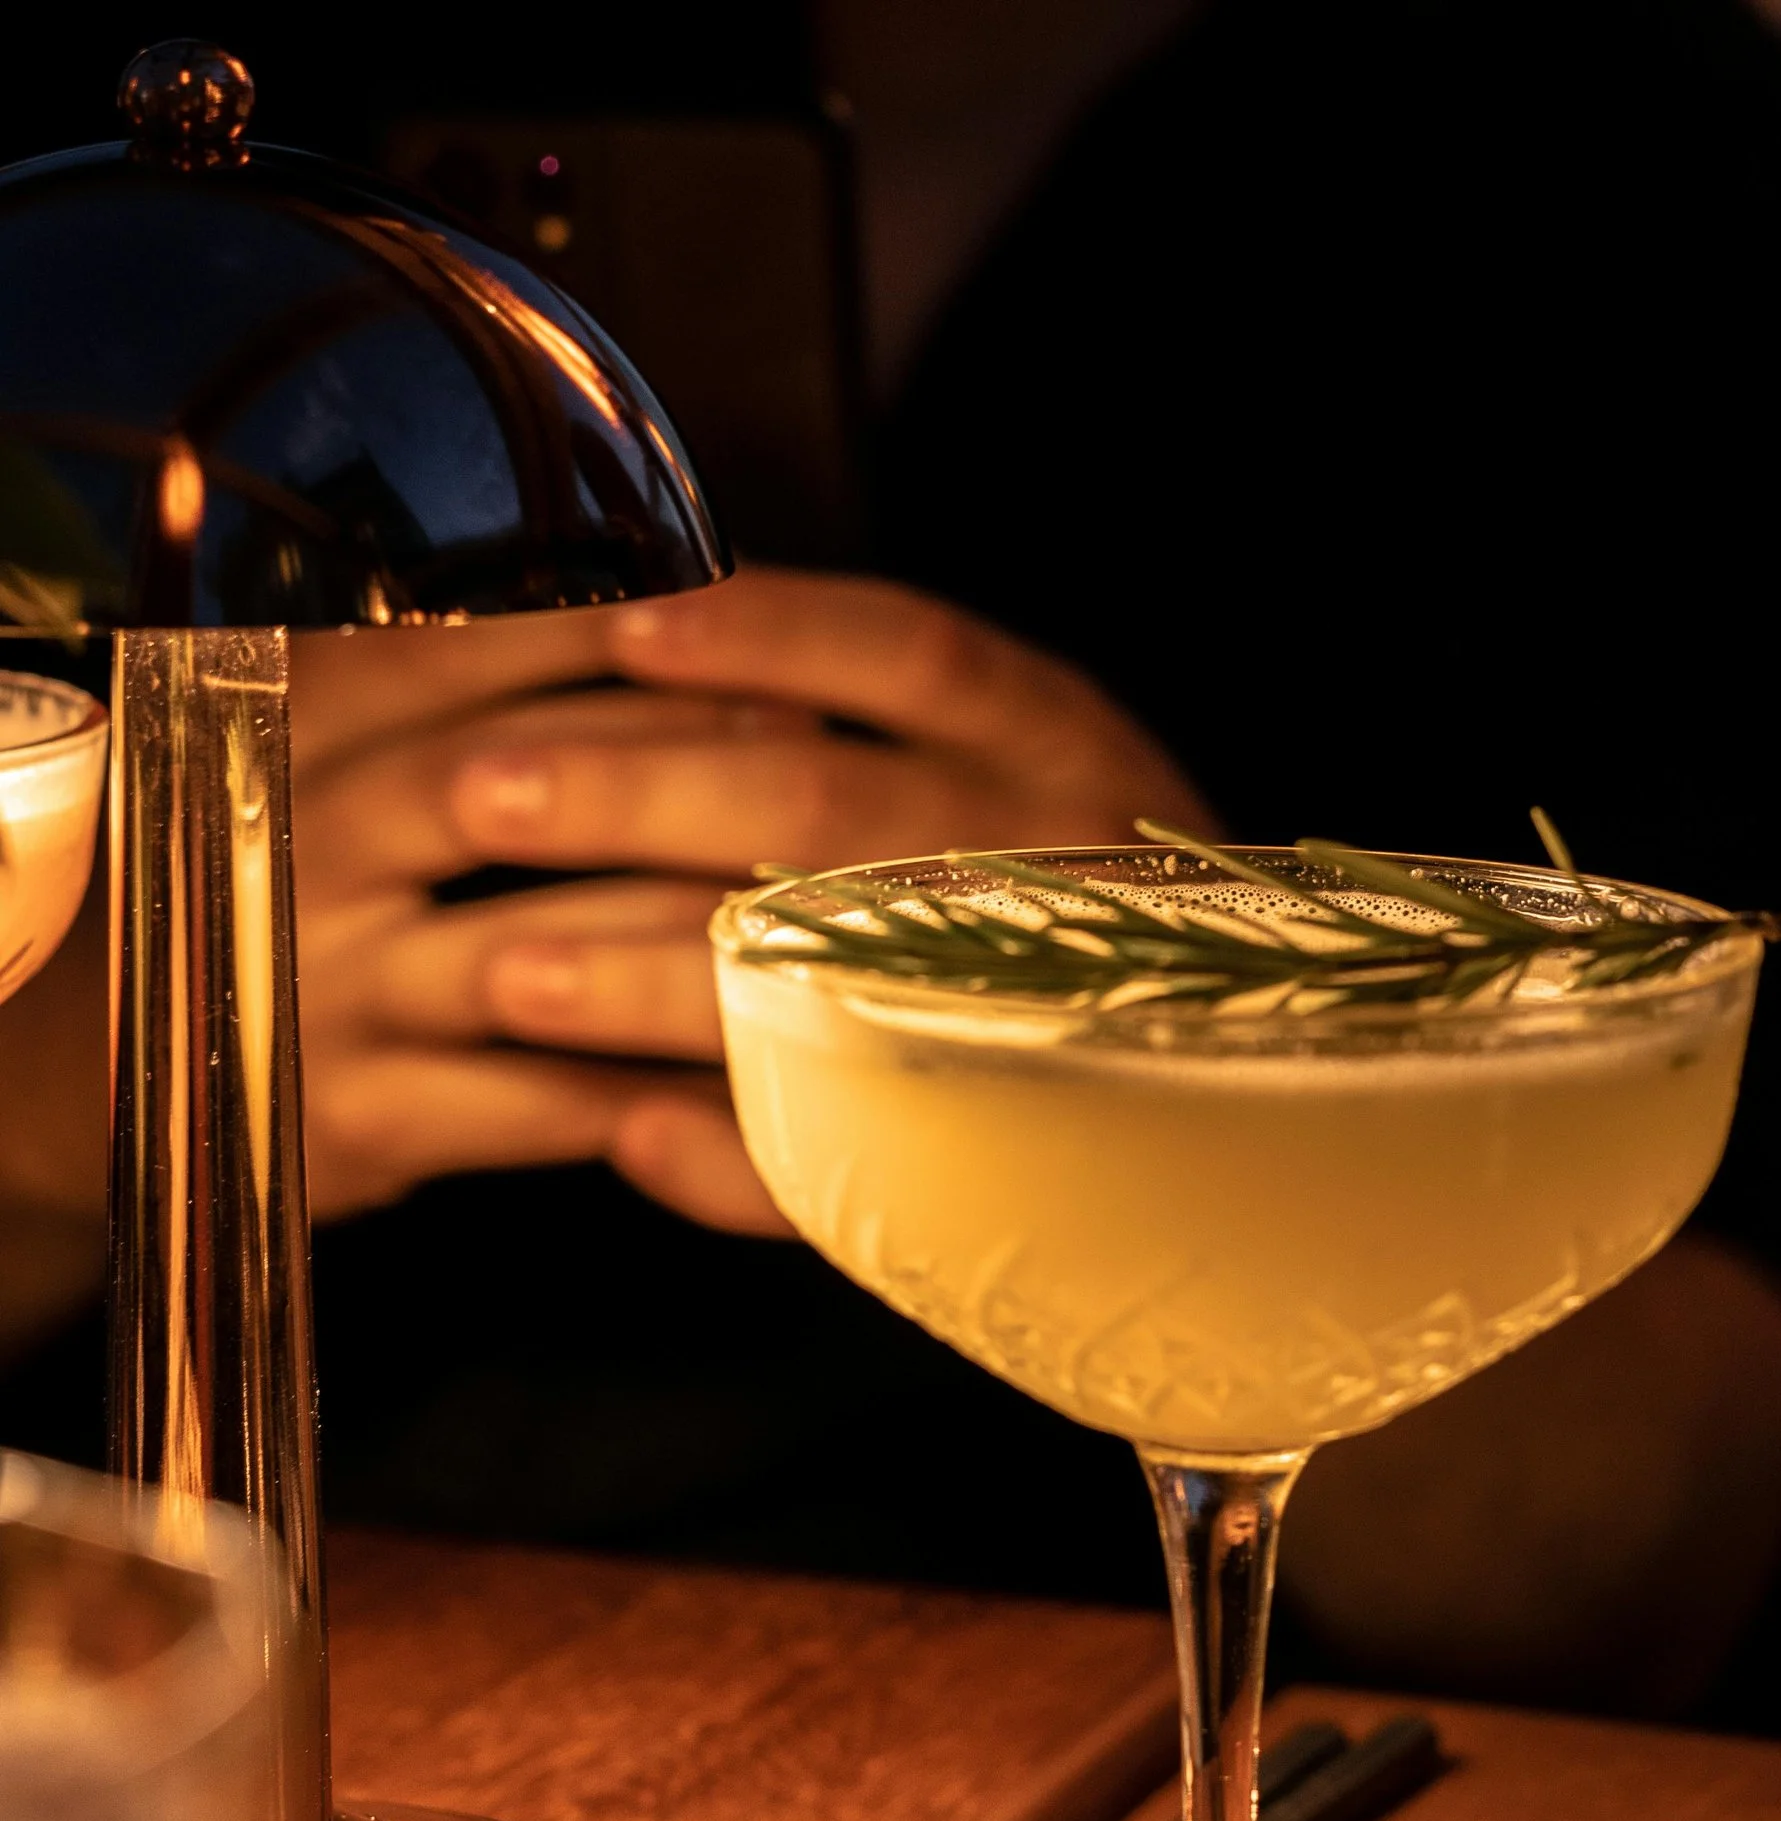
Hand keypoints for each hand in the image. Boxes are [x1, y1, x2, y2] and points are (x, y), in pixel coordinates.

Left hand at [289, 567, 1213, 1230]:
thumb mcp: (994, 793)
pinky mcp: (1002, 1173)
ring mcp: (1032, 1022)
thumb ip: (850, 712)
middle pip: (829, 812)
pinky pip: (848, 1162)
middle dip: (636, 797)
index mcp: (1056, 746)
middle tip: (481, 794)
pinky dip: (730, 1155)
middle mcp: (1060, 872)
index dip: (754, 631)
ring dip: (646, 974)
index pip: (905, 654)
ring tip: (507, 970)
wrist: (1237, 1113)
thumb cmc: (1055, 919)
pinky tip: (630, 1137)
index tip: (607, 625)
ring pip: (823, 994)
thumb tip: (656, 660)